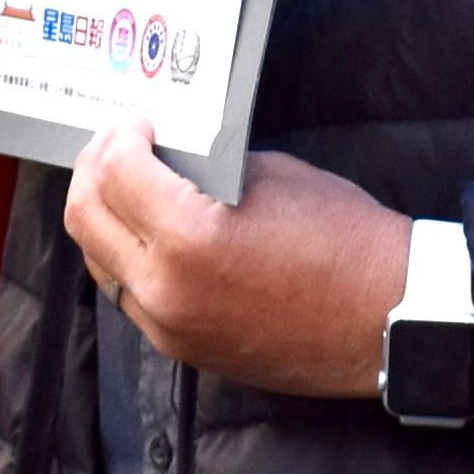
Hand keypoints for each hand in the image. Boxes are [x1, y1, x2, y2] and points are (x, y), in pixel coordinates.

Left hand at [63, 127, 410, 397]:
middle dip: (94, 170)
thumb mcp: (272, 177)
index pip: (115, 172)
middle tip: (117, 146)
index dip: (120, 135)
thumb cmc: (345, 241)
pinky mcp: (183, 349)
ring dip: (105, 218)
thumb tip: (166, 156)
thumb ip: (205, 165)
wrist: (389, 319)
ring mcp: (170, 327)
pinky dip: (129, 259)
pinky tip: (152, 235)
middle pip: (85, 218)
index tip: (138, 124)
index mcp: (189, 237)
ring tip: (128, 188)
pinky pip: (130, 297)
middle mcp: (166, 289)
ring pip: (98, 262)